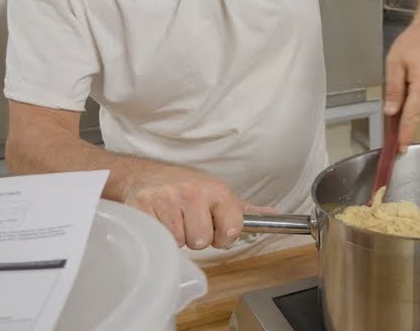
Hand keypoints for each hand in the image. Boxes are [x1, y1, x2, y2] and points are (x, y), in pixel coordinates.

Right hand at [122, 166, 277, 249]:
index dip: (224, 236)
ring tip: (173, 219)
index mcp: (216, 190)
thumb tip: (273, 215)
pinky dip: (160, 236)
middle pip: (203, 241)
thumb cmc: (185, 187)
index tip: (216, 229)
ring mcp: (168, 201)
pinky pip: (160, 240)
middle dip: (196, 237)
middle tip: (188, 222)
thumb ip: (244, 209)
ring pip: (181, 243)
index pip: (232, 229)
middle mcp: (193, 193)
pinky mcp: (145, 209)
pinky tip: (159, 220)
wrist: (145, 176)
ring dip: (177, 237)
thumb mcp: (216, 193)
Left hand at [384, 17, 419, 152]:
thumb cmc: (414, 41)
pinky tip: (410, 74)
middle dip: (401, 108)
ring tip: (403, 70)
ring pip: (417, 102)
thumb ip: (393, 90)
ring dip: (407, 96)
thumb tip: (390, 112)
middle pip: (414, 110)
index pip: (412, 116)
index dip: (405, 134)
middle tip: (391, 90)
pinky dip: (414, 92)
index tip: (401, 149)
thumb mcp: (395, 63)